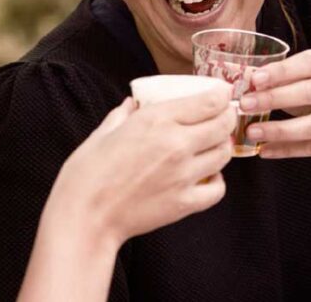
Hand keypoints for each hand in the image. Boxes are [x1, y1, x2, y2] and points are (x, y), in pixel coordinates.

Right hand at [49, 85, 235, 247]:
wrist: (84, 217)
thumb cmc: (87, 173)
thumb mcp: (103, 132)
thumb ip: (123, 114)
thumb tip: (132, 103)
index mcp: (156, 120)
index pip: (210, 102)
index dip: (222, 95)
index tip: (222, 94)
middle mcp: (176, 144)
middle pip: (223, 126)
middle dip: (227, 118)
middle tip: (221, 118)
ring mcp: (183, 175)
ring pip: (223, 155)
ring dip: (221, 147)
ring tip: (211, 145)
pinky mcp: (184, 203)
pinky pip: (218, 189)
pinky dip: (216, 181)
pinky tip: (205, 176)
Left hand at [239, 49, 310, 159]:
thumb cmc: (310, 92)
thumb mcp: (298, 79)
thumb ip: (275, 80)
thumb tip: (242, 86)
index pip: (308, 63)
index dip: (281, 71)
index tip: (255, 79)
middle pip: (309, 93)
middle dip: (274, 99)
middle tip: (244, 105)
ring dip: (279, 130)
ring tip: (251, 132)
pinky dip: (287, 150)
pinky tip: (264, 150)